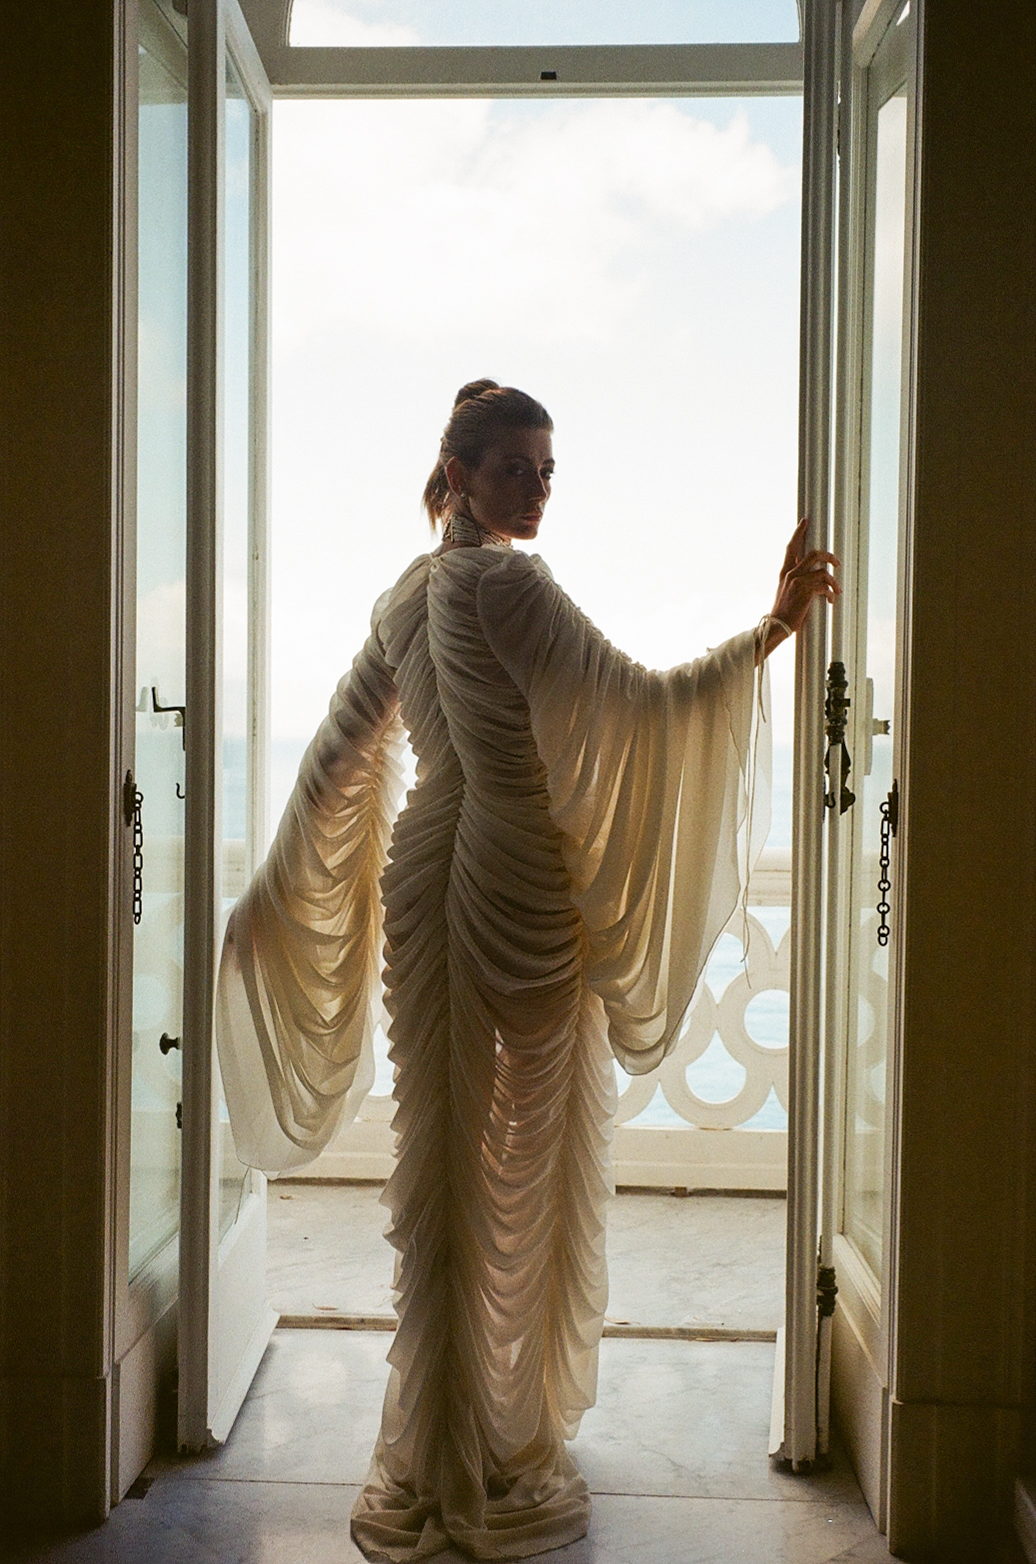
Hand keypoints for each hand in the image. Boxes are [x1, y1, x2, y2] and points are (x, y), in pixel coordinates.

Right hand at [761, 518, 839, 658]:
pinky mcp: (805, 591)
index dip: (798, 533)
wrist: (778, 624)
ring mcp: (798, 582)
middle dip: (828, 556)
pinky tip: (830, 600)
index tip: (805, 521)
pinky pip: (824, 587)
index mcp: (785, 572)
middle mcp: (791, 574)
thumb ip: (795, 579)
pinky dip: (830, 593)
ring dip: (833, 581)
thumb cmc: (784, 610)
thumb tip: (813, 574)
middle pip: (813, 554)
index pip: (791, 548)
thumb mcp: (785, 590)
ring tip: (836, 590)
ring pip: (823, 572)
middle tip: (837, 563)